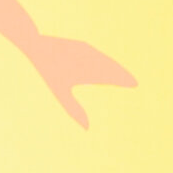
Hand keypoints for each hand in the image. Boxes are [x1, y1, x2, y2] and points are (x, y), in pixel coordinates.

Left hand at [20, 32, 134, 125]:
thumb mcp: (60, 92)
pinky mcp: (81, 45)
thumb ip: (74, 109)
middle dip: (121, 74)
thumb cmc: (48, 70)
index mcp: (91, 70)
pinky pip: (96, 54)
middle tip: (133, 81)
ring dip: (114, 66)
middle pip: (111, 68)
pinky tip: (105, 63)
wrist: (38, 44)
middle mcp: (92, 58)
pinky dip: (104, 60)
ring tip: (122, 74)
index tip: (134, 84)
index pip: (112, 76)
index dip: (123, 80)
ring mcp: (87, 50)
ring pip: (105, 60)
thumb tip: (87, 128)